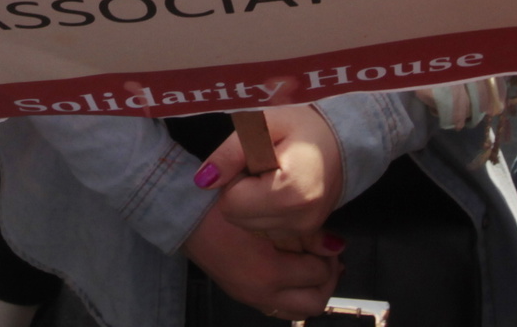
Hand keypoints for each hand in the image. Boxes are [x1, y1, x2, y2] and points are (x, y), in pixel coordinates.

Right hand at [181, 200, 341, 319]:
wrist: (182, 213)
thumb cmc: (221, 206)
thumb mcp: (267, 212)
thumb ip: (305, 231)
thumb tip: (334, 245)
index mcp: (268, 272)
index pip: (319, 274)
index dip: (329, 256)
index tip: (330, 241)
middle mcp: (260, 292)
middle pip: (313, 302)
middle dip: (327, 281)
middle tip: (328, 260)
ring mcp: (249, 297)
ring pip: (296, 310)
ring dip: (310, 291)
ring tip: (313, 268)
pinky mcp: (240, 294)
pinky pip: (277, 308)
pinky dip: (291, 295)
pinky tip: (291, 275)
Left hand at [198, 105, 344, 243]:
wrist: (343, 137)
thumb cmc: (301, 123)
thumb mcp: (262, 124)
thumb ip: (230, 153)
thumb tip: (203, 181)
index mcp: (290, 191)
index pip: (231, 203)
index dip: (233, 179)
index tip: (250, 160)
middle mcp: (300, 219)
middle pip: (239, 218)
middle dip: (240, 192)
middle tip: (259, 165)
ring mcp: (306, 229)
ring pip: (250, 225)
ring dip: (251, 202)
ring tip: (270, 174)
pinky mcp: (307, 231)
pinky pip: (267, 228)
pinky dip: (265, 210)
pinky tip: (278, 187)